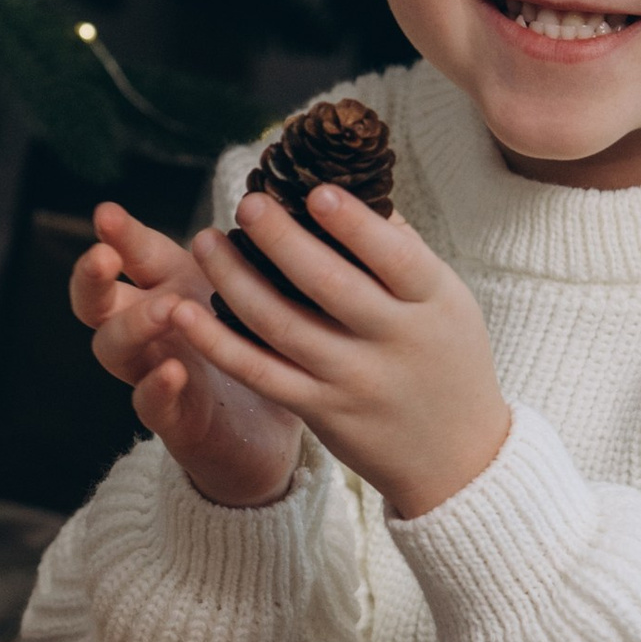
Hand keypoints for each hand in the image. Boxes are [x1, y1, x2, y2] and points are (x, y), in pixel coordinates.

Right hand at [69, 202, 302, 510]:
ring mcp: (154, 374)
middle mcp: (150, 330)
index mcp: (169, 288)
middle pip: (97, 301)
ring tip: (166, 310)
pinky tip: (172, 372)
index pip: (132, 255)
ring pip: (114, 349)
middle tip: (101, 256)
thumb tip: (281, 194)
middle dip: (91, 277)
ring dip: (134, 326)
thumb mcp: (255, 293)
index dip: (118, 234)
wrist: (269, 434)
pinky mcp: (174, 420)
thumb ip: (254, 252)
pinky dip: (156, 388)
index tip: (107, 213)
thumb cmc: (258, 350)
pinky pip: (149, 405)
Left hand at [184, 185, 510, 519]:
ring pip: (283, 326)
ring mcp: (353, 380)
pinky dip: (218, 343)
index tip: (314, 189)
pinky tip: (184, 312)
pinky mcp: (319, 410)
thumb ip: (402, 248)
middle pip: (329, 286)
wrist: (456, 456)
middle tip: (246, 203)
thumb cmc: (446, 356)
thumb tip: (350, 184)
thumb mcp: (447, 301)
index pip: (395, 256)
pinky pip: (260, 373)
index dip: (354, 223)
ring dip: (235, 280)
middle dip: (281, 241)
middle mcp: (395, 342)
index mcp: (433, 303)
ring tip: (206, 242)